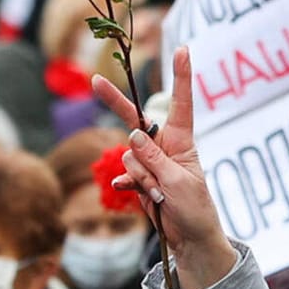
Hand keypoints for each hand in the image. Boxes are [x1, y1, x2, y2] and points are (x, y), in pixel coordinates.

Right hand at [93, 47, 238, 288]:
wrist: (190, 239)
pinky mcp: (138, 179)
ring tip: (160, 193)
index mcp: (182, 141)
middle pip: (135, 119)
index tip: (183, 49)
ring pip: (128, 156)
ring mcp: (149, 163)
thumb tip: (133, 133)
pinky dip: (129, 186)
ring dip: (141, 176)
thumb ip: (155, 158)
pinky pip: (123, 174)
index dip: (181, 77)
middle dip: (115, 102)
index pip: (181, 104)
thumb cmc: (194, 209)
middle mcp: (164, 147)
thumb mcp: (178, 182)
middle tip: (94, 80)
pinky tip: (141, 196)